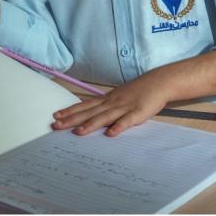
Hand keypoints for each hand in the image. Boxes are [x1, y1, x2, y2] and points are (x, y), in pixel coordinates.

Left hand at [52, 70, 172, 136]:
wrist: (159, 82)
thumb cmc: (139, 91)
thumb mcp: (120, 96)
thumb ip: (107, 106)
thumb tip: (93, 115)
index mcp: (108, 99)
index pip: (86, 105)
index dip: (71, 111)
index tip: (56, 116)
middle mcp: (112, 102)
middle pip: (90, 112)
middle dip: (72, 119)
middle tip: (56, 125)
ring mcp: (125, 107)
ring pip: (105, 117)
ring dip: (91, 124)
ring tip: (78, 132)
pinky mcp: (138, 112)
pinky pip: (127, 121)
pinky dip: (119, 127)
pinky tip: (111, 134)